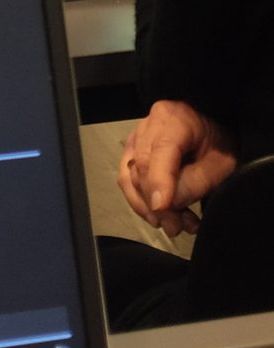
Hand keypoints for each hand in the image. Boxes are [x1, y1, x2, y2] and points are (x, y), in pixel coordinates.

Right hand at [118, 100, 236, 236]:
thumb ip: (196, 182)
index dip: (159, 181)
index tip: (163, 209)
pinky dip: (140, 201)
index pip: (160, 151)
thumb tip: (168, 204)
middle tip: (176, 228)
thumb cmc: (219, 145)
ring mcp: (137, 138)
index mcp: (174, 120)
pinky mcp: (132, 151)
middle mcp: (148, 125)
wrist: (212, 130)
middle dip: (156, 203)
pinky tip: (158, 214)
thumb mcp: (221, 165)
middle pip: (142, 167)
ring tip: (174, 225)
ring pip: (129, 176)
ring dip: (147, 206)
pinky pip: (126, 179)